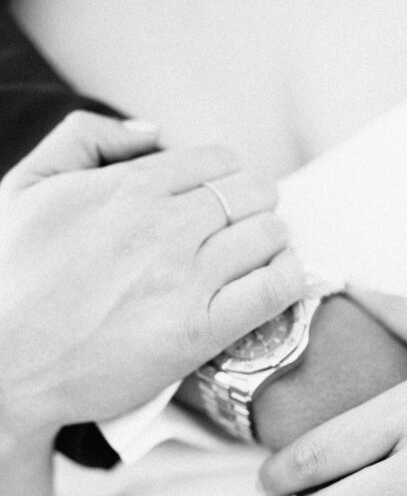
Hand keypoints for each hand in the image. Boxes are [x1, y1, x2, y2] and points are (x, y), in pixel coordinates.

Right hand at [0, 112, 304, 438]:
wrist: (4, 364)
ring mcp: (184, 278)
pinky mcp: (199, 331)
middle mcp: (163, 226)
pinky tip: (282, 281)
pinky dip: (289, 279)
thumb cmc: (12, 279)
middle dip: (257, 205)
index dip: (228, 178)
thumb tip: (151, 132)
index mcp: (127, 187)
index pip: (215, 161)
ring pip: (268, 235)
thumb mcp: (28, 185)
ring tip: (264, 255)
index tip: (226, 199)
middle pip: (251, 193)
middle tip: (250, 226)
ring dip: (275, 241)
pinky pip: (273, 290)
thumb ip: (84, 138)